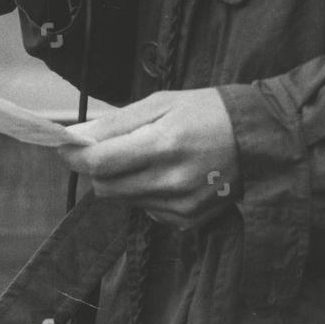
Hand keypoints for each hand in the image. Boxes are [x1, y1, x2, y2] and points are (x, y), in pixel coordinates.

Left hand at [59, 88, 241, 227]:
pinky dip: (147, 194)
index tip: (66, 146)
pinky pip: (147, 211)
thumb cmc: (208, 112)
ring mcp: (181, 205)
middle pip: (105, 187)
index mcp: (164, 144)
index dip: (75, 156)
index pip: (100, 162)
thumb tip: (77, 136)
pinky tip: (168, 175)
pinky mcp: (188, 220)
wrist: (258, 139)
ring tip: (150, 158)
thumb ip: (117, 122)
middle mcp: (171, 180)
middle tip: (112, 149)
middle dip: (99, 168)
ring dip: (124, 181)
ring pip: (124, 200)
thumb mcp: (162, 103)